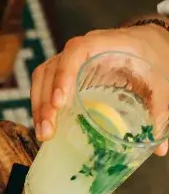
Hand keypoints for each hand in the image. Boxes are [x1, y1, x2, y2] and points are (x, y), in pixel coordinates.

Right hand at [31, 26, 168, 154]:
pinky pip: (44, 85)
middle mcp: (82, 50)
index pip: (76, 51)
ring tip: (44, 134)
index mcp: (106, 44)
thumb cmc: (155, 57)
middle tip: (48, 131)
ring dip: (38, 107)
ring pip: (42, 78)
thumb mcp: (161, 81)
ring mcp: (70, 61)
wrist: (151, 44)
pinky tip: (45, 126)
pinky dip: (40, 106)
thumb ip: (161, 111)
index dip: (64, 74)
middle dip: (44, 102)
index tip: (61, 102)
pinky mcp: (65, 74)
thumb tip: (161, 149)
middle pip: (51, 69)